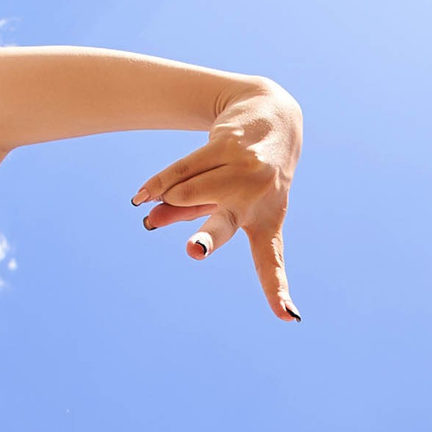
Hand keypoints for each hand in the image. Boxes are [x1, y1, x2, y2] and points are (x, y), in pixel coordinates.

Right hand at [133, 80, 303, 320]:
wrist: (271, 114)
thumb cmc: (248, 172)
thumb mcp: (224, 199)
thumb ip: (189, 213)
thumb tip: (151, 217)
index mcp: (267, 223)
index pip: (270, 263)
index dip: (276, 291)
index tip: (288, 317)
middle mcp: (258, 199)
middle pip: (224, 224)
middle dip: (206, 239)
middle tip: (194, 251)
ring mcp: (245, 171)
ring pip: (188, 192)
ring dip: (170, 197)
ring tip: (159, 199)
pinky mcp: (228, 145)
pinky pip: (183, 169)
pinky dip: (161, 182)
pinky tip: (143, 195)